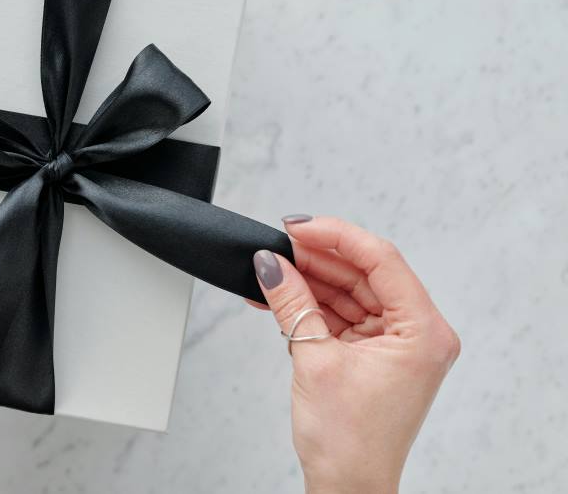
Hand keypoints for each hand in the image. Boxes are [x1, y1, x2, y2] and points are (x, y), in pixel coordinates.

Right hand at [251, 215, 459, 493]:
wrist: (347, 486)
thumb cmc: (349, 442)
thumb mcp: (313, 359)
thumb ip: (292, 302)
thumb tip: (271, 264)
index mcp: (423, 332)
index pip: (381, 260)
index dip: (337, 236)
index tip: (299, 227)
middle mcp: (417, 333)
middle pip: (364, 273)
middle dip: (317, 258)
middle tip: (278, 246)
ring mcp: (396, 343)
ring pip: (350, 291)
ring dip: (309, 281)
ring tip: (271, 271)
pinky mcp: (374, 353)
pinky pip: (342, 313)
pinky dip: (311, 304)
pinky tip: (280, 294)